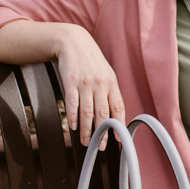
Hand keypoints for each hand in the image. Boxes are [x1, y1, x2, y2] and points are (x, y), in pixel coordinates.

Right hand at [55, 24, 124, 150]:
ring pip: (87, 111)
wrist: (74, 42)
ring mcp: (85, 83)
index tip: (118, 139)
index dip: (119, 125)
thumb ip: (110, 92)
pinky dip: (73, 116)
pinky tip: (73, 126)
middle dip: (103, 132)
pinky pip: (72, 102)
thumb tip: (114, 115)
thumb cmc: (91, 61)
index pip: (118, 107)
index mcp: (112, 83)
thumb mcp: (106, 73)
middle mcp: (100, 84)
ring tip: (86, 142)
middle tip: (101, 146)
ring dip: (87, 129)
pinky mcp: (70, 81)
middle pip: (103, 113)